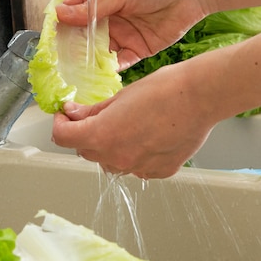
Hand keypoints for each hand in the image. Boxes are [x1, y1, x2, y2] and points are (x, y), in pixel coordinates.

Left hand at [51, 61, 215, 178]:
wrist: (201, 96)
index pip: (62, 137)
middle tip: (95, 117)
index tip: (65, 116)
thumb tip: (72, 113)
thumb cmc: (164, 89)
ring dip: (110, 147)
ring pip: (111, 162)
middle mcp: (117, 158)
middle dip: (85, 134)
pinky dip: (135, 154)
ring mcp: (138, 168)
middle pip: (86, 151)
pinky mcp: (158, 172)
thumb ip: (92, 111)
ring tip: (127, 125)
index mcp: (101, 136)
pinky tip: (148, 135)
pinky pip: (136, 167)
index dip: (60, 124)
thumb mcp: (119, 96)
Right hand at [56, 0, 209, 69]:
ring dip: (90, 60)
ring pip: (100, 51)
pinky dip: (111, 68)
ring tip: (78, 69)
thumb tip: (62, 13)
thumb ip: (91, 8)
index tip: (50, 33)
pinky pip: (120, 62)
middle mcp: (111, 18)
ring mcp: (123, 34)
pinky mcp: (137, 49)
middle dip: (73, 46)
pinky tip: (102, 72)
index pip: (76, 11)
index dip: (62, 22)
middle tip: (60, 57)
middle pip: (85, 35)